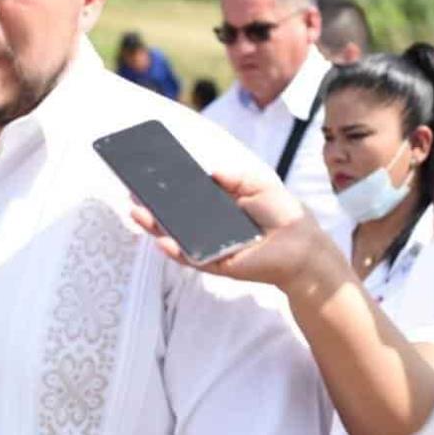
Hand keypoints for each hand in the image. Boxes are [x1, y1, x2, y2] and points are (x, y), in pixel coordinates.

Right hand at [130, 162, 339, 291]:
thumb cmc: (282, 214)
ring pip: (174, 237)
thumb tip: (207, 170)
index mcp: (216, 206)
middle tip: (131, 192)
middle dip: (150, 206)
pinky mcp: (214, 264)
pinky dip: (175, 250)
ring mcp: (208, 246)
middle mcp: (207, 227)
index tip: (145, 174)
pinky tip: (161, 239)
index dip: (165, 187)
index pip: (184, 196)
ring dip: (154, 226)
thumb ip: (233, 176)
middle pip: (172, 216)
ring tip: (136, 212)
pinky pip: (190, 257)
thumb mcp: (257, 184)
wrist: (303, 245)